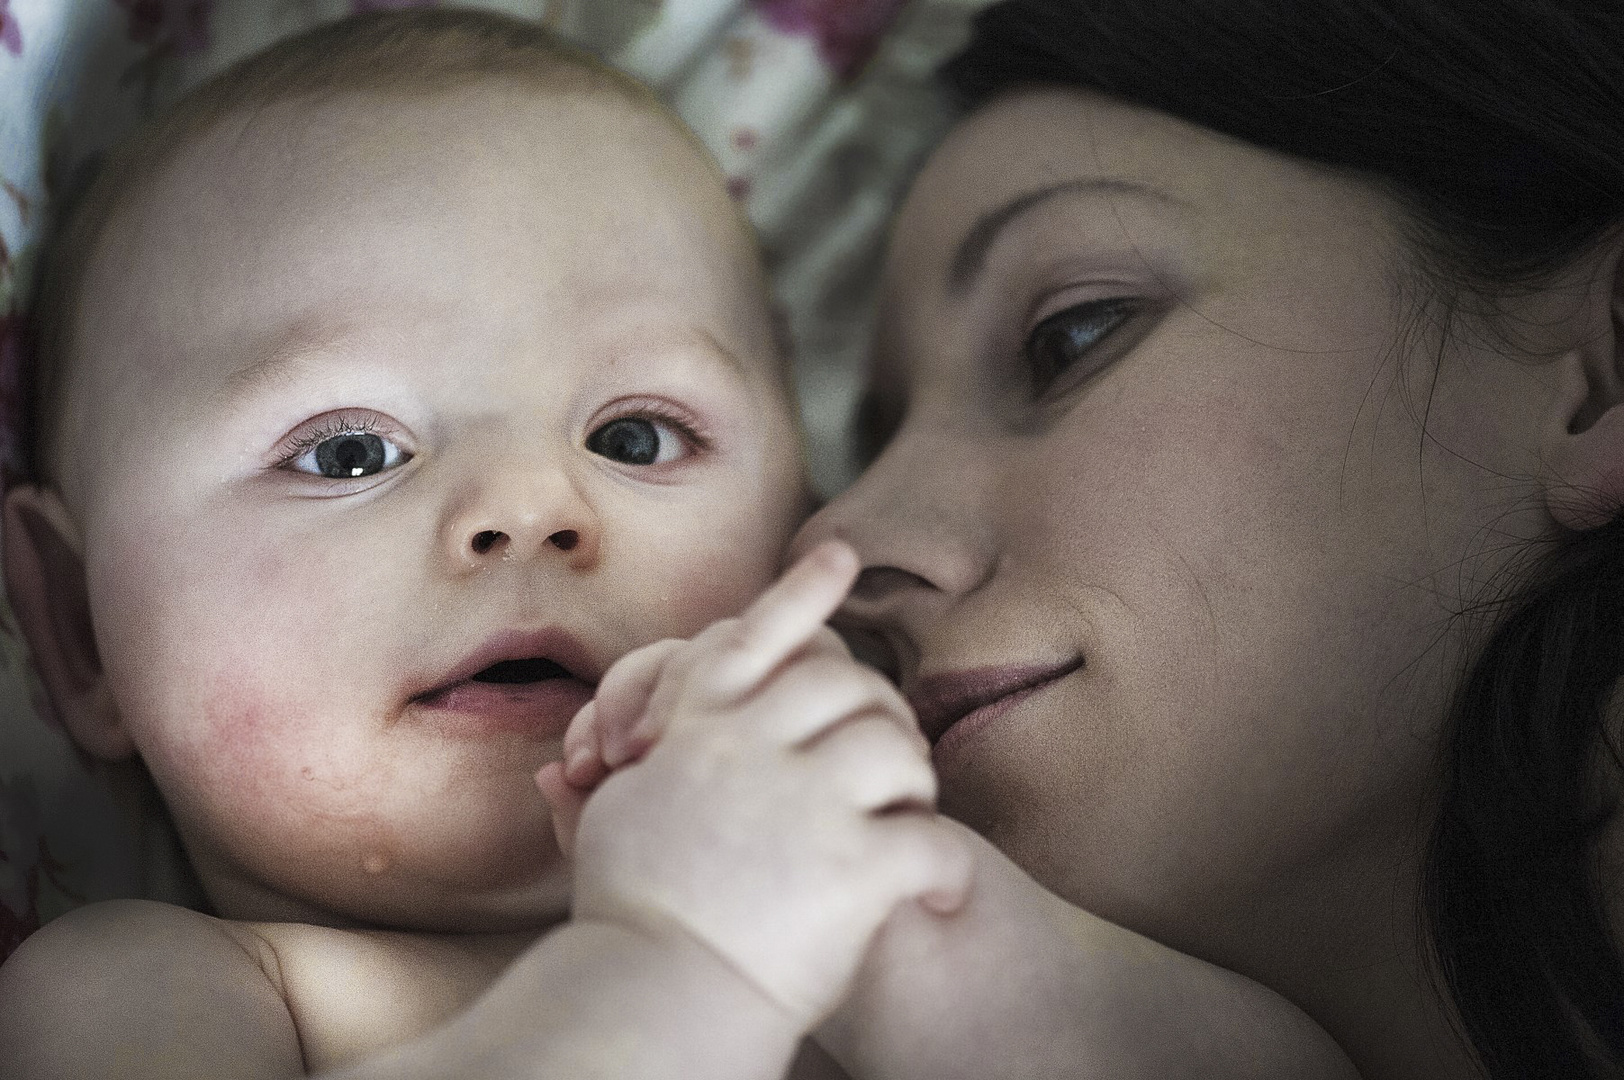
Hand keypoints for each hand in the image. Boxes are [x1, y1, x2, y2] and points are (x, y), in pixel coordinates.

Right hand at [536, 541, 971, 1025]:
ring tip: (906, 817)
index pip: (754, 637)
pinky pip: (930, 842)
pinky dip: (943, 869)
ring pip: (896, 748)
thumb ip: (601, 789)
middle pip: (845, 684)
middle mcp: (755, 749)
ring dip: (913, 780)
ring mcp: (810, 803)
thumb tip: (561, 778)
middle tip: (889, 755)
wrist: (653, 995)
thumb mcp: (606, 829)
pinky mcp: (855, 866)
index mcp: (699, 731)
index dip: (800, 593)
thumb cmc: (628, 918)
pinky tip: (935, 894)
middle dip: (878, 710)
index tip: (839, 557)